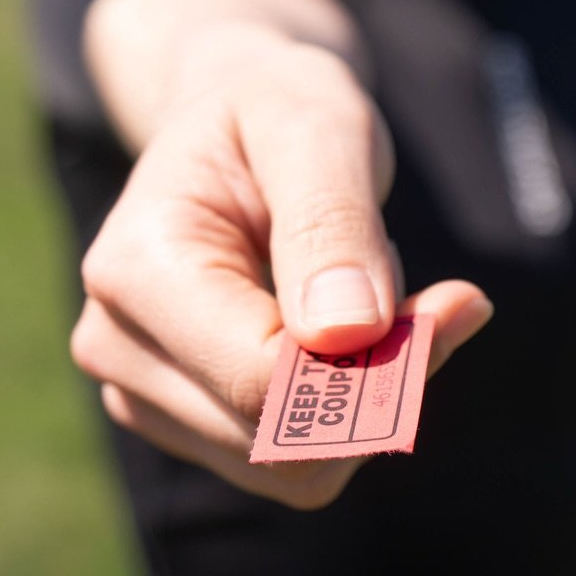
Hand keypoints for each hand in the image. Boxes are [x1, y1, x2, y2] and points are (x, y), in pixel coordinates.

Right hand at [71, 32, 492, 507]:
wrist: (237, 114)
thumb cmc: (276, 107)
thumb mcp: (317, 125)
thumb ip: (331, 221)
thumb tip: (345, 336)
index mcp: (133, 269)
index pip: (262, 381)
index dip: (378, 362)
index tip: (459, 301)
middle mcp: (116, 346)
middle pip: (283, 440)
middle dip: (384, 379)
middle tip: (446, 298)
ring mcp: (140, 394)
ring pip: (298, 468)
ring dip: (373, 394)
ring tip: (381, 295)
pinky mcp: (186, 423)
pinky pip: (299, 462)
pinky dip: (356, 409)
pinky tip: (367, 333)